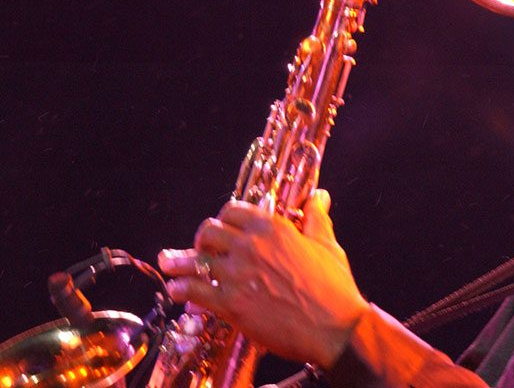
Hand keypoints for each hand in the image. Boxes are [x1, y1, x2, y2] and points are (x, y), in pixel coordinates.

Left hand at [158, 189, 368, 368]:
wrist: (334, 327)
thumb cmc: (334, 287)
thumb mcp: (327, 245)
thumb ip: (317, 218)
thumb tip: (319, 196)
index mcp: (273, 228)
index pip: (233, 210)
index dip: (224, 217)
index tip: (224, 227)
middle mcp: (250, 246)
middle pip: (208, 231)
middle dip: (203, 238)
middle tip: (203, 249)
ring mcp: (237, 275)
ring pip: (193, 261)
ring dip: (178, 261)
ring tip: (169, 263)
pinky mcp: (230, 304)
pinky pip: (193, 291)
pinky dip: (181, 290)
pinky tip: (177, 291)